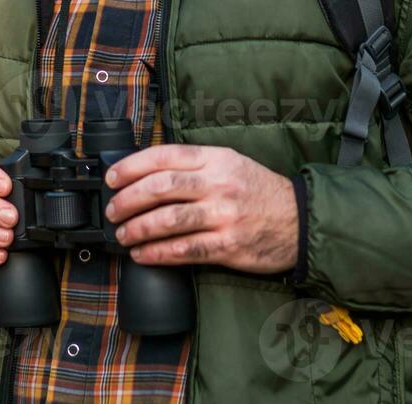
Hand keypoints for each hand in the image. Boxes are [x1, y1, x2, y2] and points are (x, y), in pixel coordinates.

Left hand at [103, 144, 297, 273]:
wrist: (299, 219)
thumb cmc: (258, 191)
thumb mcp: (230, 163)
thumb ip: (194, 166)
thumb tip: (146, 175)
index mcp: (215, 158)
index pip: (165, 156)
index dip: (131, 166)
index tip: (112, 178)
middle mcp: (218, 183)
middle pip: (161, 187)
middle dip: (128, 200)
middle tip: (113, 210)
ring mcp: (224, 215)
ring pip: (169, 220)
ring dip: (138, 229)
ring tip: (123, 234)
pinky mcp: (229, 245)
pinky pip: (185, 249)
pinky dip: (158, 253)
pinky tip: (143, 254)